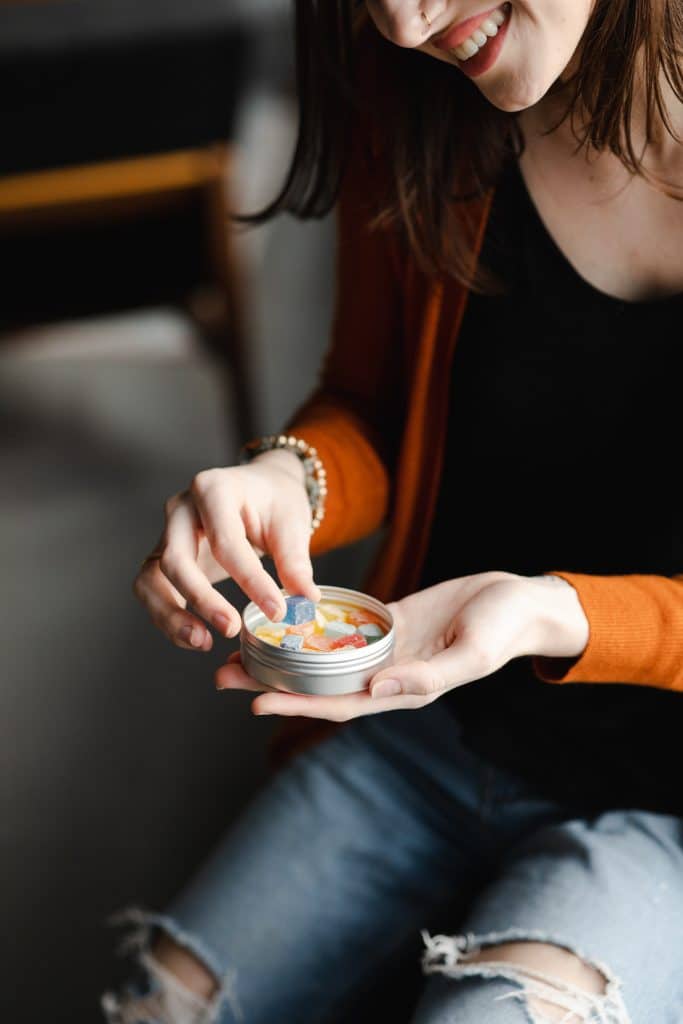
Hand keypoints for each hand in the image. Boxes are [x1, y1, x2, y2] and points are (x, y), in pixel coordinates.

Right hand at [132, 449, 320, 651]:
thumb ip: (295, 561)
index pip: (225, 541)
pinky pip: (153, 591)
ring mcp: (166, 533)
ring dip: (171, 615)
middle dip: (201, 599)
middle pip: (175, 559)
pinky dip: (169, 618)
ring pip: (152, 579)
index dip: (250, 580)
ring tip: (203, 642)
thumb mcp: (291, 521)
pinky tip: (198, 638)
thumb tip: (305, 601)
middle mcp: (180, 509)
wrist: (259, 488)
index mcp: (213, 489)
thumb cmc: (274, 500)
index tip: (277, 611)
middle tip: (232, 627)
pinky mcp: (163, 558)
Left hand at [215, 571, 588, 719]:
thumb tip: (375, 690)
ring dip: (284, 657)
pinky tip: (282, 621)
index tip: (256, 700)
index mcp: (403, 690)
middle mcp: (386, 675)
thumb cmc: (501, 629)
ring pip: (324, 658)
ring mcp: (384, 650)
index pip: (338, 704)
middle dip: (272, 683)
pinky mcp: (387, 623)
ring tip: (240, 649)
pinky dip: (311, 630)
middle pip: (318, 685)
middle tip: (224, 676)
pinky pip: (342, 629)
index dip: (296, 704)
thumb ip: (426, 676)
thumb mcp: (470, 653)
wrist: (518, 601)